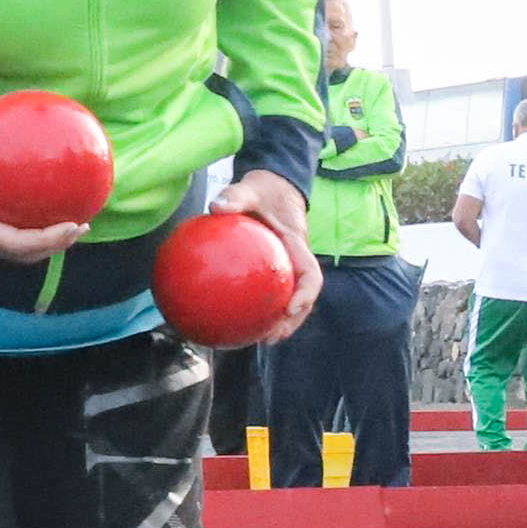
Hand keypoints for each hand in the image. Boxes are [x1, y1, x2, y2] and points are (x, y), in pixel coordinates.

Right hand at [0, 120, 85, 264]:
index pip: (20, 244)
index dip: (50, 239)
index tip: (73, 227)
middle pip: (25, 254)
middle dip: (55, 243)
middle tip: (78, 226)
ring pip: (14, 248)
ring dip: (40, 238)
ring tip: (61, 221)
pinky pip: (0, 235)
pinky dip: (20, 228)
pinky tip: (25, 206)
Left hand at [223, 170, 325, 339]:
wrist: (274, 188)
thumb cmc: (264, 191)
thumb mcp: (251, 189)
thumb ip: (236, 197)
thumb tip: (216, 207)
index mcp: (297, 245)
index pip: (310, 275)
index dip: (304, 295)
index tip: (289, 309)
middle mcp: (297, 261)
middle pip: (304, 298)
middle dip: (292, 321)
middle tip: (272, 337)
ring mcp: (288, 267)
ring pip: (291, 300)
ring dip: (281, 322)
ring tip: (261, 339)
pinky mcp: (276, 270)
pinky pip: (272, 292)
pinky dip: (262, 309)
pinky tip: (242, 320)